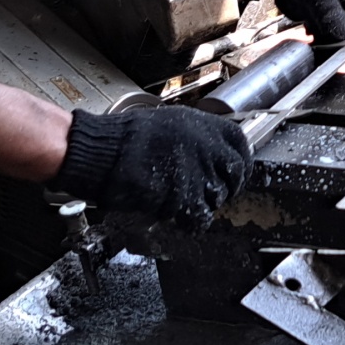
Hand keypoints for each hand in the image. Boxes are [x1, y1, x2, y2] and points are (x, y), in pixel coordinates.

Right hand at [53, 108, 250, 229]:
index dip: (240, 164)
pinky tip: (174, 213)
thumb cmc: (127, 138)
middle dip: (226, 188)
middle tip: (209, 194)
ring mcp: (197, 171)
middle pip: (234, 175)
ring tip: (181, 200)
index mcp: (205, 126)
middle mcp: (206, 147)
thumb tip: (215, 154)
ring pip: (216, 198)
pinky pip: (198, 216)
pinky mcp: (182, 196)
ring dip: (203, 204)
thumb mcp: (171, 124)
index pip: (241, 146)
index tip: (234, 175)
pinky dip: (189, 220)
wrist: (102, 152)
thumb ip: (198, 138)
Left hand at [246, 0, 344, 42]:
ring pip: (329, 33)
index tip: (344, 57)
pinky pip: (313, 27)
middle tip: (311, 23)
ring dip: (311, 24)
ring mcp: (334, 7)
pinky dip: (301, 19)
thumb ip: (332, 16)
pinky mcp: (318, 10)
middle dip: (328, 32)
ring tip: (299, 2)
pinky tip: (294, 1)